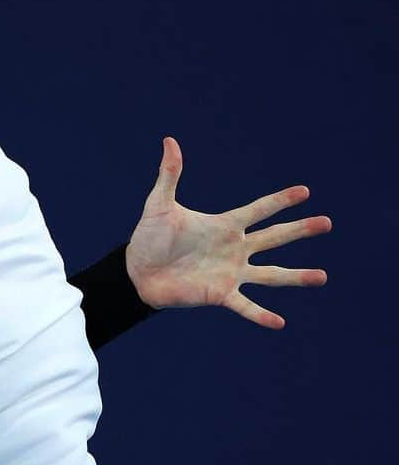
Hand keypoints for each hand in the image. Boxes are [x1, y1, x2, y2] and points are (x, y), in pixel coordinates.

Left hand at [124, 137, 330, 328]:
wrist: (137, 272)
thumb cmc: (148, 238)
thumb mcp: (159, 205)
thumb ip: (169, 174)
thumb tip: (169, 140)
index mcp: (224, 225)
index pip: (259, 210)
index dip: (280, 200)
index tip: (305, 191)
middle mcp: (234, 249)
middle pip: (274, 237)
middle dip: (300, 230)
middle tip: (327, 222)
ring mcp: (230, 273)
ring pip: (271, 275)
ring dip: (296, 277)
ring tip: (322, 277)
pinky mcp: (220, 294)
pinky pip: (245, 306)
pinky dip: (261, 315)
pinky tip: (279, 323)